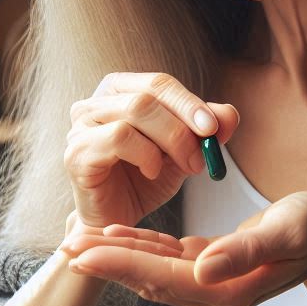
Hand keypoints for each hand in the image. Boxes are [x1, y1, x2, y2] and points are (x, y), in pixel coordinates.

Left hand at [60, 191, 306, 305]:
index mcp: (228, 290)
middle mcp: (213, 293)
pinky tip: (118, 236)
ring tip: (78, 241)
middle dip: (106, 263)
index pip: (164, 279)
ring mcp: (211, 283)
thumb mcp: (289, 231)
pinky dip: (141, 248)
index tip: (83, 252)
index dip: (121, 264)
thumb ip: (246, 251)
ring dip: (116, 256)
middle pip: (149, 279)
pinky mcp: (211, 267)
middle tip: (64, 247)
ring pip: (153, 271)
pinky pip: (167, 260)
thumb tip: (203, 267)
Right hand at [64, 72, 238, 229]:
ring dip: (170, 139)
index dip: (189, 102)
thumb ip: (205, 132)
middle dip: (184, 122)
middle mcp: (95, 102)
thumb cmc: (145, 181)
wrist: (117, 222)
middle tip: (203, 151)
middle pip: (148, 94)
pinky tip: (153, 172)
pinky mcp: (76, 153)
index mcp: (120, 92)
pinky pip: (117, 137)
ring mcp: (81, 126)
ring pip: (134, 111)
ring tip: (183, 165)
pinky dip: (145, 154)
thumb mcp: (184, 153)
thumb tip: (230, 114)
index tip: (214, 127)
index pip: (159, 83)